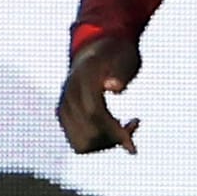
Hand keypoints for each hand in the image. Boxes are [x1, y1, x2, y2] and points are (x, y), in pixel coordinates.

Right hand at [57, 37, 143, 153]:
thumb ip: (120, 73)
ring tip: (123, 127)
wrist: (96, 48)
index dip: (114, 131)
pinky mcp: (64, 116)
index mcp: (83, 77)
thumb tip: (114, 87)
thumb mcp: (125, 59)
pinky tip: (112, 129)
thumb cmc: (117, 54)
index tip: (132, 147)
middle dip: (113, 138)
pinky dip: (97, 143)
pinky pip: (78, 142)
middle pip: (89, 132)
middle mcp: (68, 94)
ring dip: (105, 143)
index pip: (95, 113)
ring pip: (81, 143)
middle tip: (132, 125)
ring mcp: (63, 106)